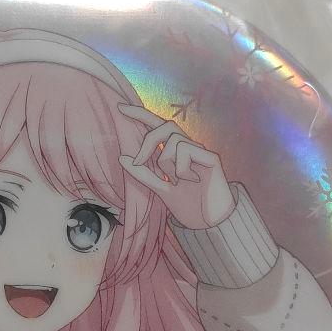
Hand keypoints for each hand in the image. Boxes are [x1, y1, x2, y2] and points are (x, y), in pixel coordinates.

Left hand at [117, 104, 236, 229]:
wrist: (210, 222)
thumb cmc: (189, 205)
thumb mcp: (160, 189)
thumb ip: (143, 173)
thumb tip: (122, 157)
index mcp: (176, 152)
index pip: (157, 126)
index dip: (140, 114)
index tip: (120, 108)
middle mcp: (189, 147)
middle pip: (164, 126)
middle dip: (148, 142)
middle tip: (138, 162)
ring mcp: (201, 151)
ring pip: (173, 141)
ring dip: (167, 163)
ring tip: (178, 182)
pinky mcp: (212, 157)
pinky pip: (186, 151)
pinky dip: (182, 169)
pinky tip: (193, 181)